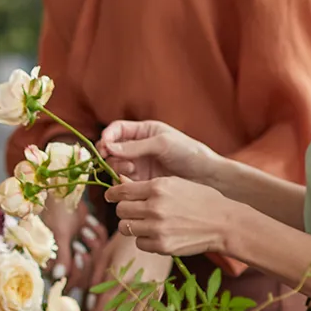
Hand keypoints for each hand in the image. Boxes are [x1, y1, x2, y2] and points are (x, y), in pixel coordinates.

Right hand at [41, 199, 101, 291]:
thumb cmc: (55, 209)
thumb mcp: (59, 232)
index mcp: (53, 262)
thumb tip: (58, 277)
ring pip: (96, 257)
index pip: (70, 282)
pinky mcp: (89, 238)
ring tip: (84, 226)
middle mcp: (66, 259)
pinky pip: (102, 242)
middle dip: (88, 254)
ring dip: (93, 241)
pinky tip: (88, 220)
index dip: (78, 273)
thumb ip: (61, 255)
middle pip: (86, 272)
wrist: (61, 187)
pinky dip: (98, 231)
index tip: (78, 255)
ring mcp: (79, 248)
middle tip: (82, 236)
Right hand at [98, 120, 217, 182]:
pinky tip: (133, 180)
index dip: (107, 135)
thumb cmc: (189, 153)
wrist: (206, 176)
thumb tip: (108, 147)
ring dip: (117, 166)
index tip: (104, 145)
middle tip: (110, 158)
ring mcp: (139, 164)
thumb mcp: (162, 144)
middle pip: (111, 148)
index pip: (117, 129)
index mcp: (144, 131)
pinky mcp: (141, 181)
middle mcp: (138, 147)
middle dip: (109, 153)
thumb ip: (135, 146)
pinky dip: (122, 180)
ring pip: (115, 164)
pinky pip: (123, 180)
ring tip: (131, 169)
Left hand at [105, 177, 242, 258]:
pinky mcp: (162, 246)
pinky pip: (139, 243)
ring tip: (145, 223)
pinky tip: (158, 234)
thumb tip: (120, 182)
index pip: (121, 191)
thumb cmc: (200, 200)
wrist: (224, 224)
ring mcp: (157, 228)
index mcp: (158, 187)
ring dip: (132, 226)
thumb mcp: (175, 183)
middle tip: (135, 211)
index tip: (111, 196)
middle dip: (125, 210)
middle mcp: (155, 207)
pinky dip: (144, 240)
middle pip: (120, 210)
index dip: (113, 194)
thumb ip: (147, 185)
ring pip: (124, 227)